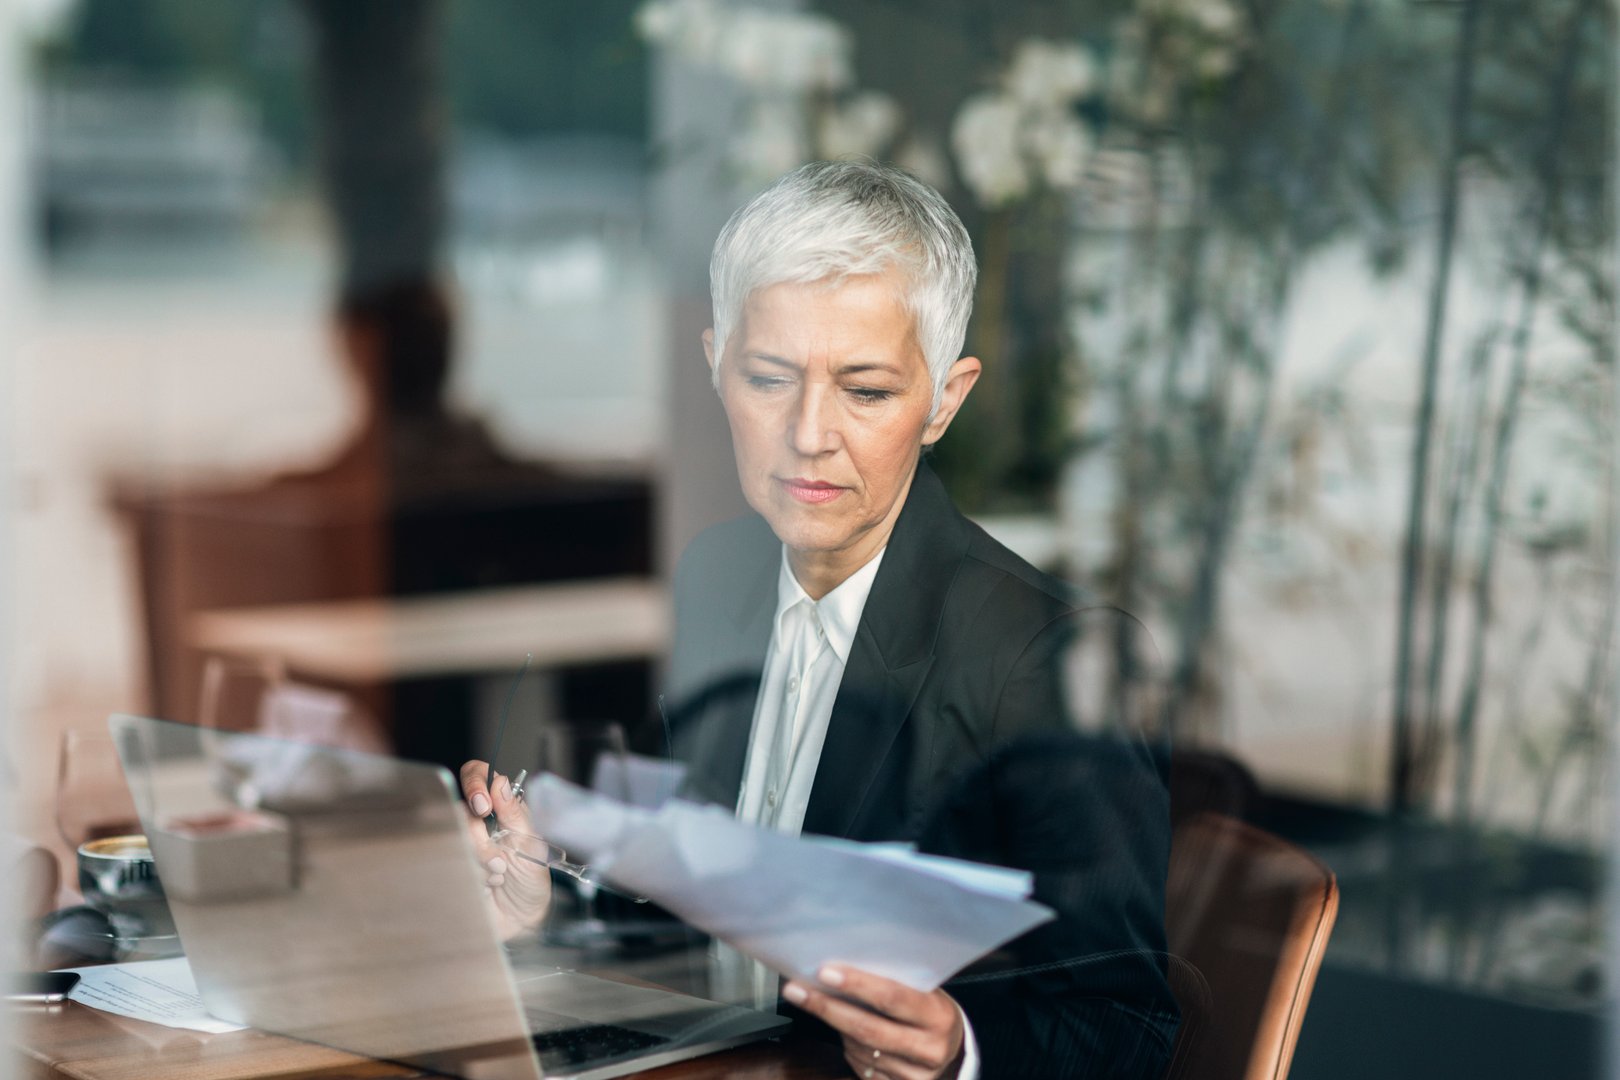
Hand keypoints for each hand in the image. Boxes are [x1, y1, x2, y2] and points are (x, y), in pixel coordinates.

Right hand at [459, 759, 551, 939]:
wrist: (522, 921)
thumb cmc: (530, 881)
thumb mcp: (531, 846)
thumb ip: (515, 814)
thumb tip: (500, 782)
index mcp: (499, 809)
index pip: (477, 775)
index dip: (475, 783)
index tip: (483, 806)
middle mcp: (476, 823)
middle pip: (460, 812)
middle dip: (481, 841)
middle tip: (500, 862)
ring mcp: (460, 844)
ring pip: (454, 839)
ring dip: (480, 862)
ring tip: (499, 877)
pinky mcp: (449, 866)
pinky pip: (448, 863)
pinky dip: (472, 878)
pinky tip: (487, 888)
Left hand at [783, 965, 964, 1079]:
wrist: (954, 1049)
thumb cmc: (929, 1010)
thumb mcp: (924, 990)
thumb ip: (894, 982)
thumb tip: (842, 968)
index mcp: (938, 1015)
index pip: (892, 997)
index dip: (857, 985)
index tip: (825, 972)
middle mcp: (930, 1048)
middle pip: (868, 1029)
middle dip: (828, 1008)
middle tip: (797, 990)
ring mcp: (916, 1075)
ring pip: (860, 1050)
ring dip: (837, 1027)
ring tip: (822, 1005)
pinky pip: (861, 1068)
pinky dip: (847, 1048)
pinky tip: (845, 1032)